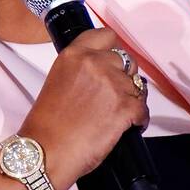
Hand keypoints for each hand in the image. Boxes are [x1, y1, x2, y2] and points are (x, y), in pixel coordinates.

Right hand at [18, 28, 149, 189]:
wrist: (45, 152)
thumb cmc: (47, 125)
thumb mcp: (58, 81)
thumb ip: (81, 71)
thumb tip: (103, 74)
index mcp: (74, 54)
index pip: (106, 36)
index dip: (113, 51)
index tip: (114, 63)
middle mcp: (95, 63)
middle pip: (127, 61)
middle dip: (124, 78)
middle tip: (115, 97)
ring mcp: (112, 84)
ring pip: (138, 86)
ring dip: (133, 100)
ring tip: (120, 116)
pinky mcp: (125, 107)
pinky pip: (144, 109)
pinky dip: (140, 119)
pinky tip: (129, 126)